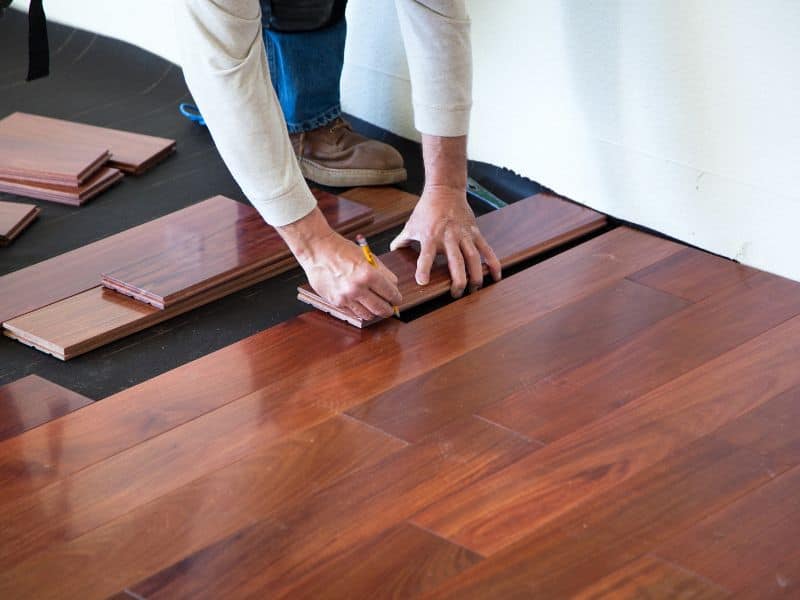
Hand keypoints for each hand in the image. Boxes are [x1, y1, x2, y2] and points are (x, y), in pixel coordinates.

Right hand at [279, 207, 400, 319]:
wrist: (318, 250)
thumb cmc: (341, 250)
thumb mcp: (368, 257)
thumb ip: (383, 273)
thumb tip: (393, 286)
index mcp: (368, 274)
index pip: (391, 294)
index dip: (397, 299)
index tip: (397, 300)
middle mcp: (357, 288)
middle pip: (381, 309)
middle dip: (389, 310)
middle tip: (390, 308)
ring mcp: (346, 297)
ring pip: (368, 315)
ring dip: (374, 312)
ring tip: (374, 305)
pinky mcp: (336, 302)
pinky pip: (354, 312)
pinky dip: (360, 309)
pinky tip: (360, 302)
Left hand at [390, 184, 500, 297]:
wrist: (445, 190)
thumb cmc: (427, 209)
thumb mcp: (410, 225)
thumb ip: (401, 241)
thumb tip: (392, 252)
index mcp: (430, 237)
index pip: (426, 255)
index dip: (424, 269)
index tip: (423, 282)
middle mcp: (449, 237)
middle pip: (456, 262)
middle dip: (458, 280)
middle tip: (456, 294)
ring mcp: (464, 235)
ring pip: (474, 258)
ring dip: (476, 276)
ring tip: (475, 289)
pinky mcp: (475, 233)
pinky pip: (486, 250)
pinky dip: (493, 263)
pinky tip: (495, 277)